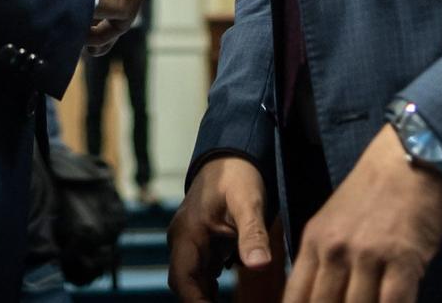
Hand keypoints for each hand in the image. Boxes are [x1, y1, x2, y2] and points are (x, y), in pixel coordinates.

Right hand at [169, 155, 274, 302]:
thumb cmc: (238, 174)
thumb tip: (260, 266)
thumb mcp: (249, 202)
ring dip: (205, 299)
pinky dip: (210, 290)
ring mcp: (189, 242)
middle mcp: (182, 240)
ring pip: (191, 281)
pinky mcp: (200, 243)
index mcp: (187, 232)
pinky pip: (201, 273)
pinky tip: (225, 298)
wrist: (231, 153)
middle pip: (184, 284)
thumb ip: (252, 234)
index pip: (182, 280)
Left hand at [283, 128, 441, 302]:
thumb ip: (322, 258)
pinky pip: (393, 302)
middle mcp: (336, 250)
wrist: (409, 156)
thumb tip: (320, 296)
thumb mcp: (333, 220)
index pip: (297, 297)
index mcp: (315, 241)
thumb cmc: (374, 190)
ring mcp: (368, 255)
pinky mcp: (403, 259)